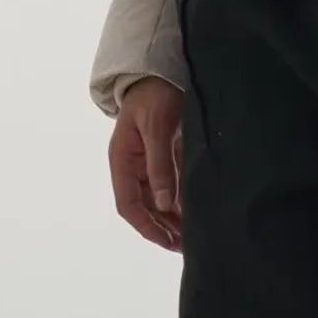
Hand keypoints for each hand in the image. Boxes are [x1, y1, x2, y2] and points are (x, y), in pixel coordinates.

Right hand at [109, 78, 186, 248]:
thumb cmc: (155, 95)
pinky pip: (171, 188)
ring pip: (158, 201)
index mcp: (122, 161)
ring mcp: (148, 163)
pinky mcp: (166, 158)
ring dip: (172, 220)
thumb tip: (166, 204)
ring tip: (193, 237)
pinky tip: (196, 214)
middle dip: (162, 229)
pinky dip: (181, 203)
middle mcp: (133, 167)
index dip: (145, 226)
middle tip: (186, 246)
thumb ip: (161, 165)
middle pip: (144, 208)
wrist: (162, 71)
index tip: (166, 242)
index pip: (128, 204)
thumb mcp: (157, 128)